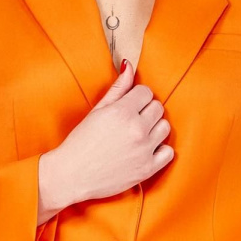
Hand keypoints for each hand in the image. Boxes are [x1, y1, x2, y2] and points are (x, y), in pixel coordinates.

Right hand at [38, 60, 173, 213]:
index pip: (146, 92)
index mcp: (123, 112)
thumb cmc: (81, 142)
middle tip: (131, 121)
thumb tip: (129, 65)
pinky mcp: (147, 169)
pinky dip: (160, 150)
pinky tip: (146, 149)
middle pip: (158, 108)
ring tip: (138, 135)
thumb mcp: (97, 111)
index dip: (136, 98)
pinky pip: (168, 152)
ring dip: (155, 128)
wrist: (71, 174)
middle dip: (146, 111)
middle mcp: (137, 129)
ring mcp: (144, 150)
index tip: (128, 106)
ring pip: (165, 128)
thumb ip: (117, 88)